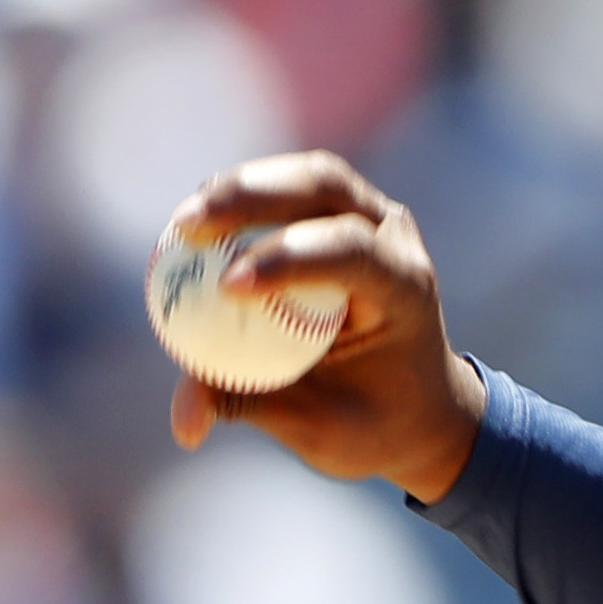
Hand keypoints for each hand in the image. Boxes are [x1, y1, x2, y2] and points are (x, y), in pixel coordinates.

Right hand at [160, 153, 487, 503]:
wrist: (417, 406)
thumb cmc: (370, 419)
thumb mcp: (319, 427)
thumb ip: (249, 407)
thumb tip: (184, 423)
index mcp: (407, 291)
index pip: (351, 252)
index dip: (287, 259)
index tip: (228, 286)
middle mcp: (397, 240)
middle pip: (326, 188)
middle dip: (250, 198)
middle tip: (186, 229)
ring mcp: (373, 217)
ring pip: (308, 176)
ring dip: (240, 187)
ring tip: (185, 223)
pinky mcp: (344, 213)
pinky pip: (289, 188)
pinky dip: (242, 197)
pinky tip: (200, 221)